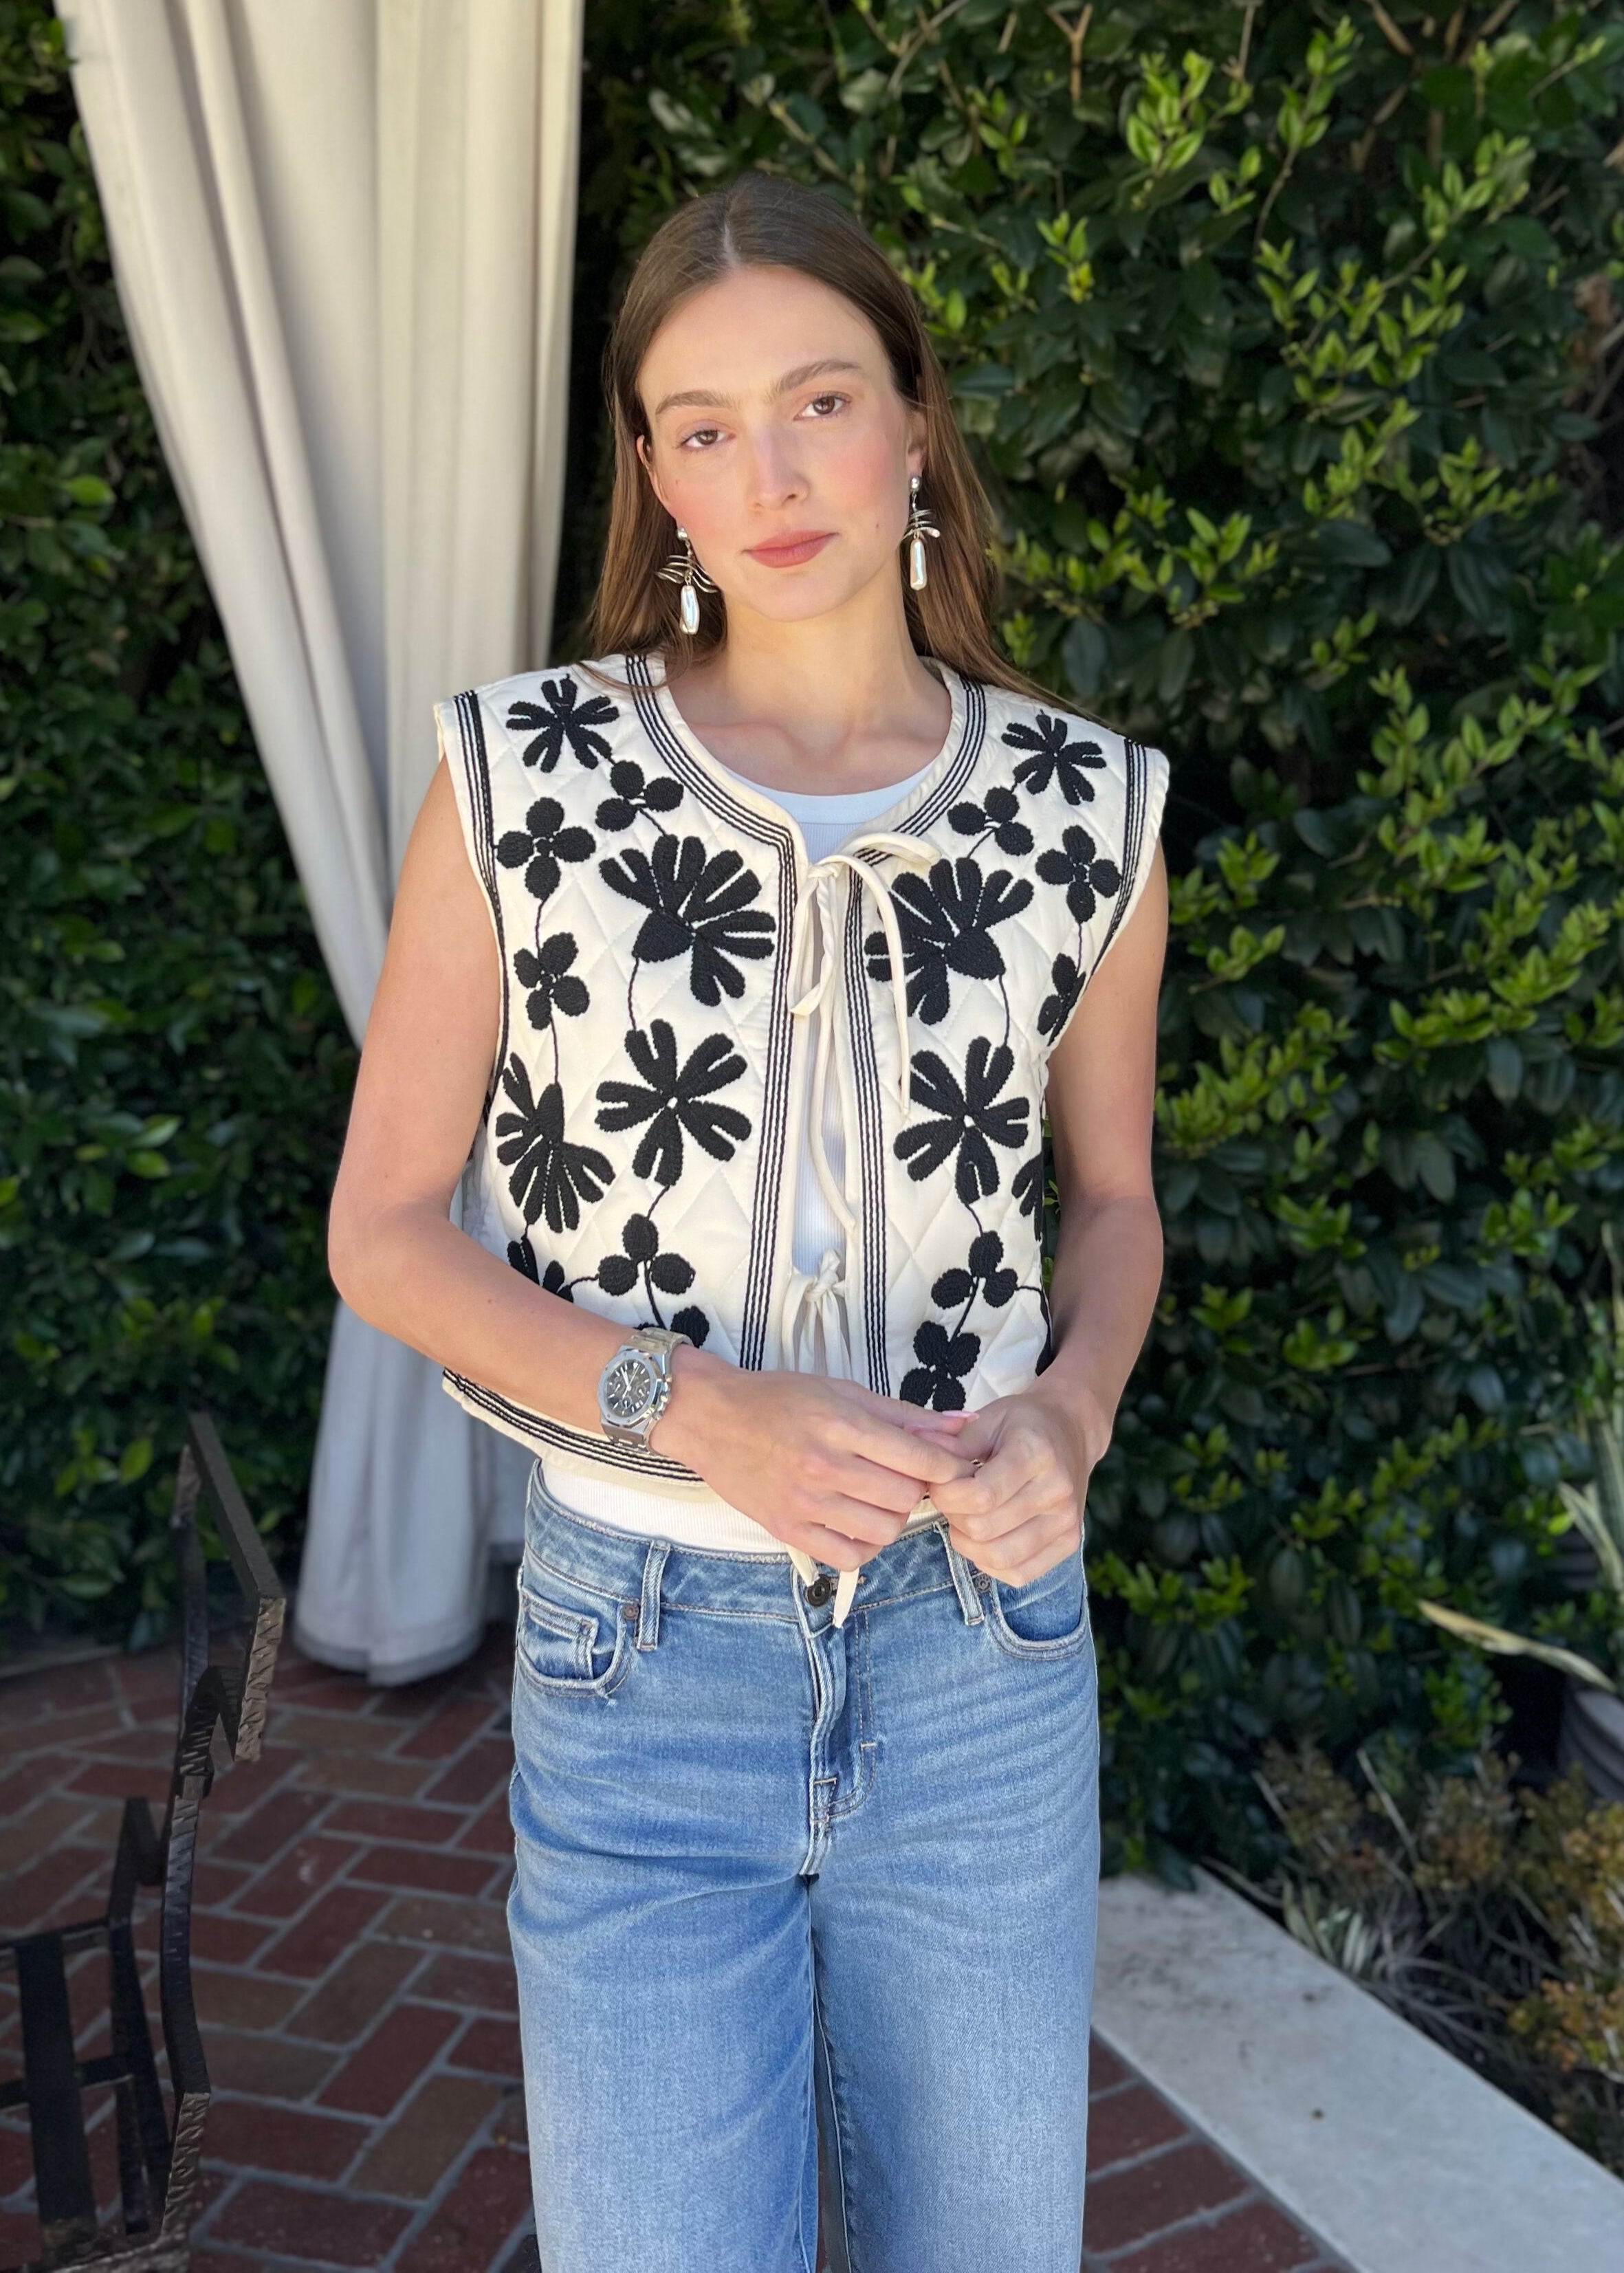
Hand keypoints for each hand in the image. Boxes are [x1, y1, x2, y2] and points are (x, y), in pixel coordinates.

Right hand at [652, 1347, 980, 1572]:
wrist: (712, 1418)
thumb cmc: (779, 1399)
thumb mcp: (843, 1392)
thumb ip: (905, 1415)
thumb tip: (962, 1426)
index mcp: (841, 1425)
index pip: (920, 1460)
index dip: (948, 1467)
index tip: (948, 1466)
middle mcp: (825, 1467)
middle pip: (906, 1498)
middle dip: (917, 1490)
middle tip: (905, 1478)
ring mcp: (805, 1503)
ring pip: (883, 1531)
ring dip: (893, 1518)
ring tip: (880, 1499)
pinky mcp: (788, 1530)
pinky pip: (849, 1557)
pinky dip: (866, 1546)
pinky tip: (859, 1524)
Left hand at [894, 1381, 1108, 1586]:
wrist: (1071, 1431)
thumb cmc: (1024, 1424)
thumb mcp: (988, 1418)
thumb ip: (952, 1440)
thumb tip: (913, 1445)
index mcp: (1036, 1453)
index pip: (979, 1495)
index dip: (945, 1495)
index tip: (939, 1482)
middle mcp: (1057, 1491)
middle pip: (984, 1529)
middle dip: (953, 1516)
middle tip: (952, 1498)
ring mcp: (1067, 1522)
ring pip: (998, 1557)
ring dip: (968, 1543)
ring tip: (966, 1517)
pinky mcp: (1069, 1544)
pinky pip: (1018, 1573)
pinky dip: (991, 1561)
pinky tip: (986, 1536)